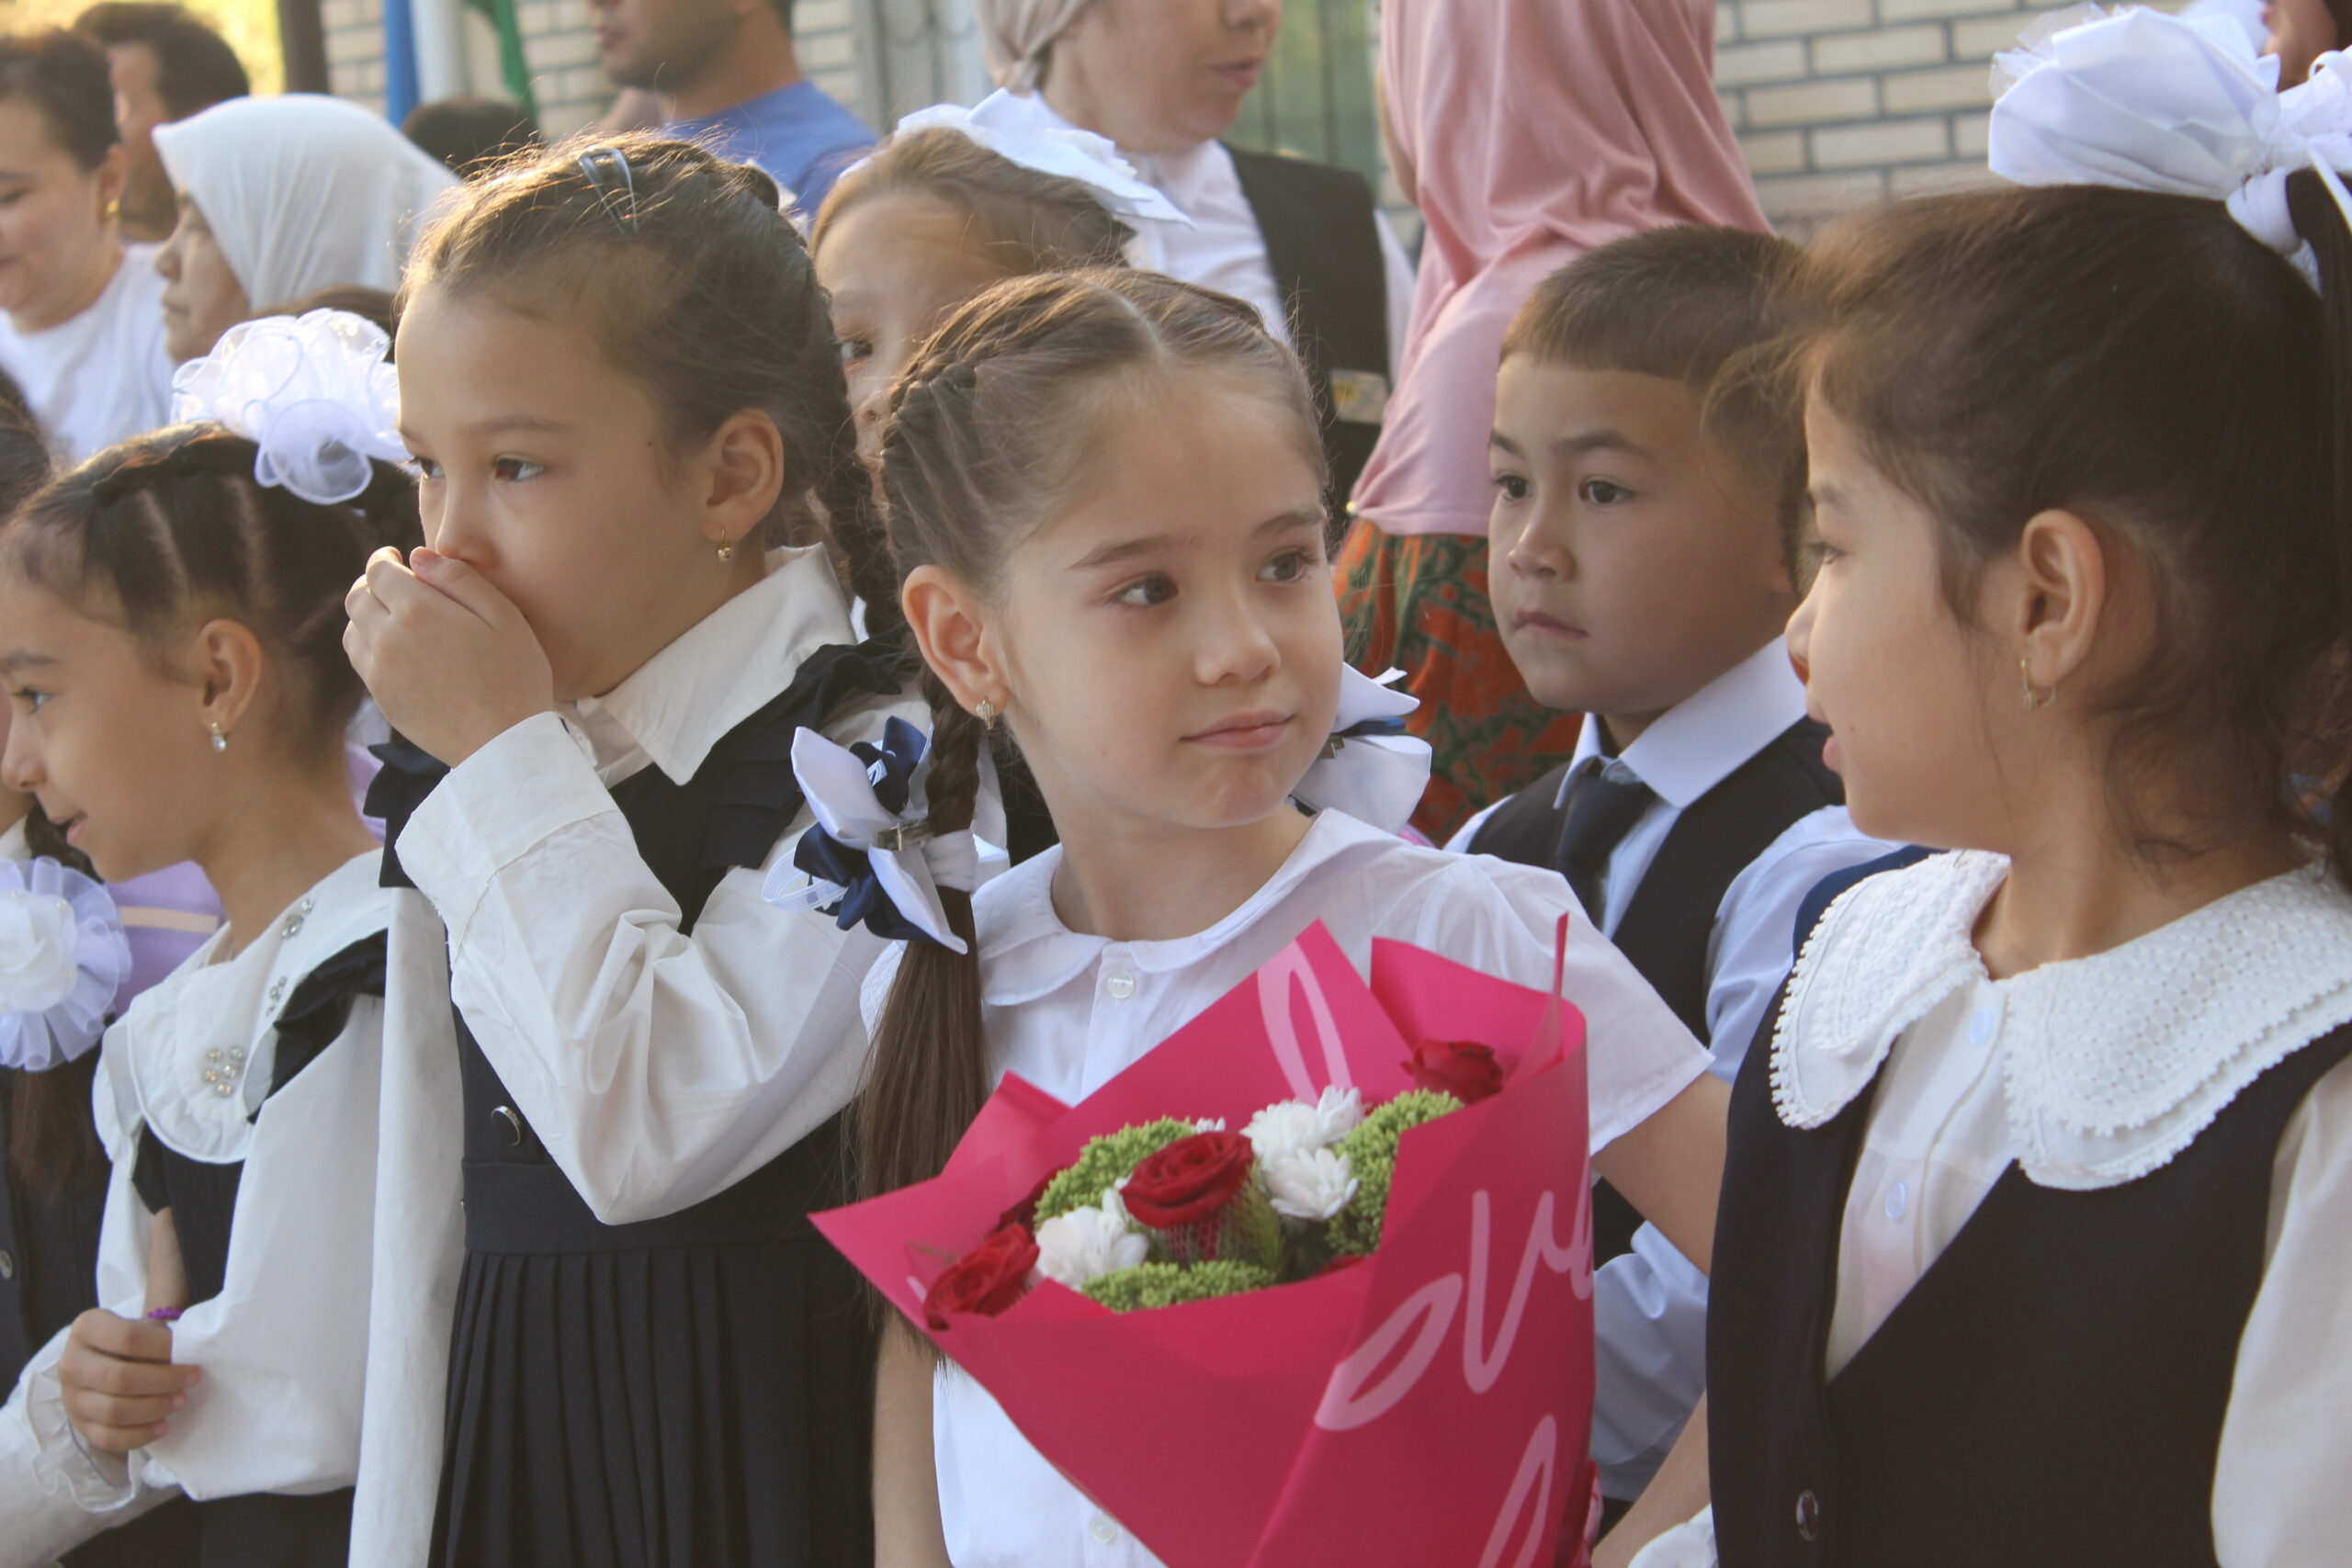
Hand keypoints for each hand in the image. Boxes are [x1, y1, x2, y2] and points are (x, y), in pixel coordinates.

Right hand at [58, 1310, 198, 1454]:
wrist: (107, 1361)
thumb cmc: (134, 1343)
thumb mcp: (145, 1329)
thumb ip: (160, 1340)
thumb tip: (186, 1359)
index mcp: (86, 1329)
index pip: (128, 1338)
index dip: (163, 1348)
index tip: (190, 1356)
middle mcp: (71, 1363)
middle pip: (120, 1378)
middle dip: (164, 1381)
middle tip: (192, 1380)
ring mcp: (71, 1398)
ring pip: (113, 1411)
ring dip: (154, 1408)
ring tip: (180, 1401)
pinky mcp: (79, 1426)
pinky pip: (108, 1438)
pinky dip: (140, 1435)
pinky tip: (163, 1427)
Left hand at [344, 547, 554, 765]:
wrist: (504, 742)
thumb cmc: (514, 676)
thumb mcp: (504, 616)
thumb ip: (459, 579)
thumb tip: (418, 557)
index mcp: (419, 609)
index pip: (379, 571)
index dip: (384, 559)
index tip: (396, 558)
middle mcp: (388, 636)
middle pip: (358, 596)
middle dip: (373, 583)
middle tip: (394, 584)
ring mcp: (380, 671)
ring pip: (353, 628)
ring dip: (366, 614)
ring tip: (392, 615)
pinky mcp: (381, 698)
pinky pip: (360, 659)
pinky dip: (368, 644)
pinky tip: (393, 647)